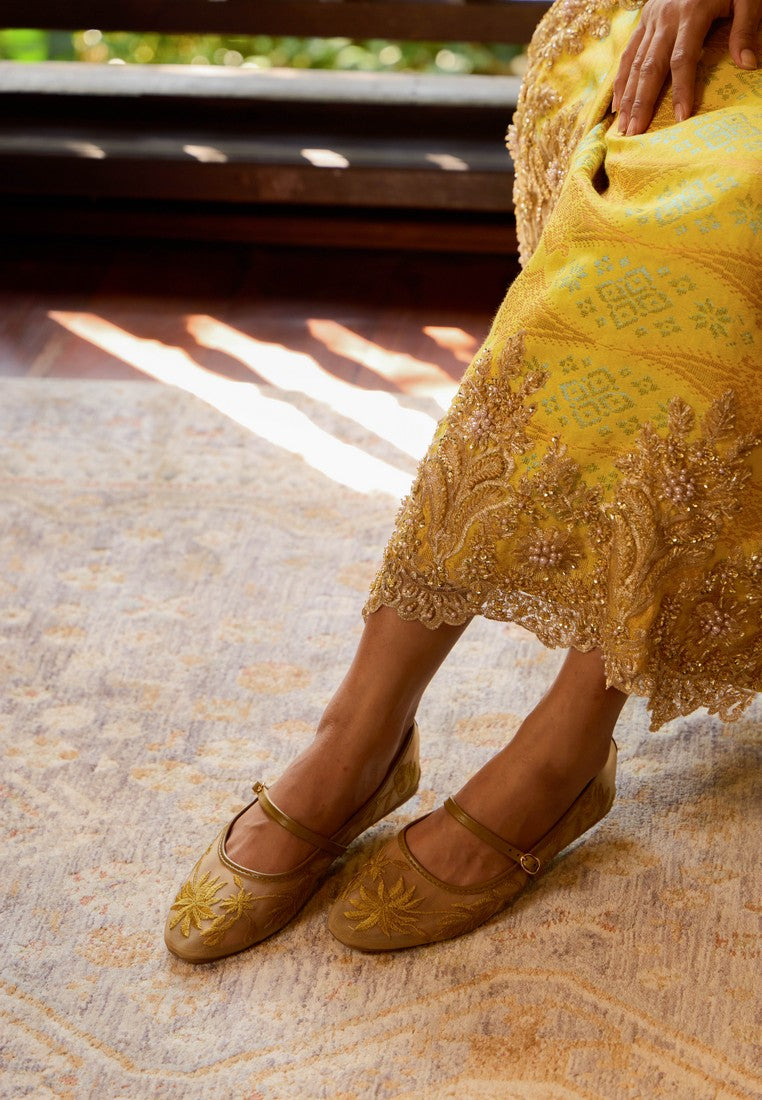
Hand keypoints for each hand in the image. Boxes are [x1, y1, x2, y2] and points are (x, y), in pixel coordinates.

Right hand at [612, 0, 760, 134]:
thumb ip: (746, 28)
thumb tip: (747, 65)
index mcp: (691, 12)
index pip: (683, 59)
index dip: (682, 89)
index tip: (680, 118)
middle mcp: (665, 18)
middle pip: (650, 66)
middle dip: (642, 103)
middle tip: (634, 134)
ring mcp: (651, 19)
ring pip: (634, 63)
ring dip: (627, 97)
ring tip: (623, 127)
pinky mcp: (644, 19)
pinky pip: (628, 53)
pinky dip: (620, 80)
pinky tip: (616, 105)